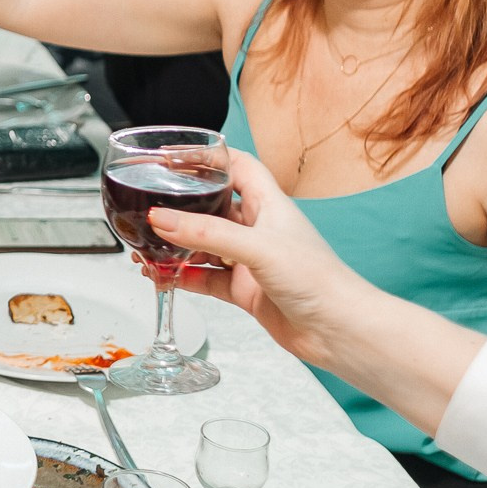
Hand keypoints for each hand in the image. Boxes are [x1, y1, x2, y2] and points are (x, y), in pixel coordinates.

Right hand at [140, 149, 377, 368]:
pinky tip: (165, 276)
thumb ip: (207, 233)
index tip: (174, 157)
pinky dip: (184, 276)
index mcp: (269, 205)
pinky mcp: (245, 290)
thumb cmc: (319, 281)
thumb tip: (161, 219)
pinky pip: (205, 278)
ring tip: (148, 247)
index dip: (207, 157)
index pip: (236, 166)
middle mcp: (258, 229)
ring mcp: (249, 260)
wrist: (338, 331)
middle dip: (182, 207)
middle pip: (212, 206)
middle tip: (151, 206)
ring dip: (177, 246)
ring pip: (204, 245)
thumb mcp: (258, 248)